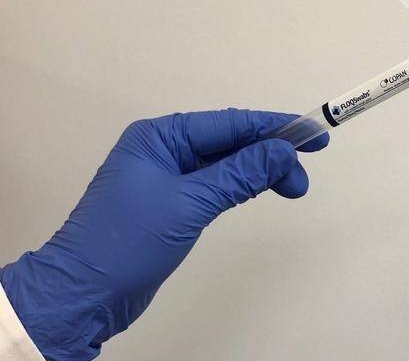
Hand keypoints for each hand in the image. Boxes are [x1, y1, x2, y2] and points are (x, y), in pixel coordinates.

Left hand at [0, 109, 328, 359]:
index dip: (275, 127)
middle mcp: (164, 150)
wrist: (83, 295)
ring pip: (226, 165)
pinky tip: (262, 190)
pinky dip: (241, 187)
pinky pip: (216, 186)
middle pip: (230, 142)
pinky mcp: (172, 205)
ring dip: (260, 173)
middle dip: (271, 154)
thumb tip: (284, 151)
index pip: (229, 124)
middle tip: (304, 178)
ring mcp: (167, 178)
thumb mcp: (189, 203)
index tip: (315, 134)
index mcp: (160, 136)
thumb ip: (239, 174)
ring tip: (294, 188)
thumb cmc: (128, 242)